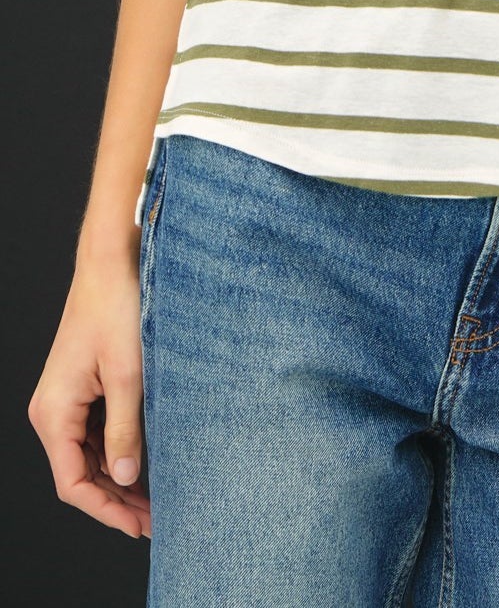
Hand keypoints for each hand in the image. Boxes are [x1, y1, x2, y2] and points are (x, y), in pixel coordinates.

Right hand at [27, 253, 151, 539]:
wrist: (113, 261)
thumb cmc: (118, 307)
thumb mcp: (127, 373)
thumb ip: (125, 428)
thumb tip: (124, 478)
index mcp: (54, 412)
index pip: (72, 483)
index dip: (106, 510)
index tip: (140, 525)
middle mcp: (54, 410)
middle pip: (81, 473)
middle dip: (117, 499)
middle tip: (157, 518)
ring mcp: (68, 399)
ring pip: (91, 455)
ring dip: (120, 478)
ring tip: (157, 497)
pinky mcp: (84, 387)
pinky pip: (97, 432)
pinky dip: (120, 451)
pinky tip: (147, 462)